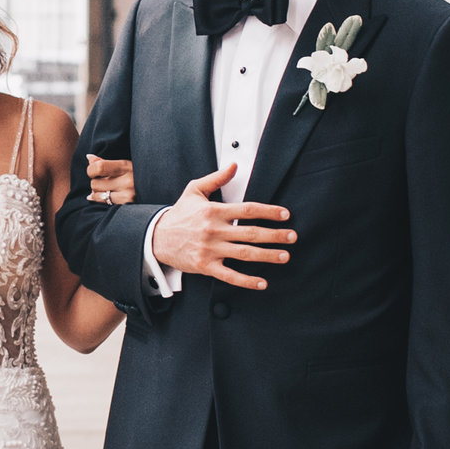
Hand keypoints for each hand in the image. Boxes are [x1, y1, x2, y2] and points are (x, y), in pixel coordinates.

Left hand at [85, 155, 136, 205]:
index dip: (91, 170)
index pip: (98, 168)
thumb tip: (89, 158)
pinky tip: (106, 197)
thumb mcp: (125, 164)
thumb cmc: (137, 174)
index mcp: (126, 166)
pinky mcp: (127, 206)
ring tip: (107, 189)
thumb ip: (105, 162)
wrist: (158, 186)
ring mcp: (127, 196)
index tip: (94, 171)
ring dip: (98, 193)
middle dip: (96, 182)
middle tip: (104, 181)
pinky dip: (101, 200)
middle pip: (95, 183)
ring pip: (98, 195)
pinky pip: (105, 204)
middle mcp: (127, 181)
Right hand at [148, 161, 293, 288]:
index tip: (284, 214)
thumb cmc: (179, 214)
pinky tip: (262, 283)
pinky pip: (230, 275)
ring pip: (244, 254)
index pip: (247, 209)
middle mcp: (214, 231)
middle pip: (251, 233)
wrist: (156, 238)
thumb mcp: (194, 191)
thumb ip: (216, 178)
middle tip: (292, 236)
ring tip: (284, 256)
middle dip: (275, 235)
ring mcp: (211, 250)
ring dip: (267, 256)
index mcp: (214, 211)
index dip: (268, 211)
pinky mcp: (206, 266)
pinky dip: (247, 281)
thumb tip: (234, 165)